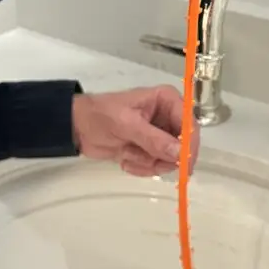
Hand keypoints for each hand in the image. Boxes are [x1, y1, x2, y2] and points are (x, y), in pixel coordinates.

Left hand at [72, 85, 199, 176]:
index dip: (189, 145)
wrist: (78, 127)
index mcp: (167, 100)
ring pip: (170, 160)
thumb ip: (154, 139)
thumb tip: (180, 153)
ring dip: (147, 162)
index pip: (190, 124)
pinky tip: (124, 159)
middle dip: (162, 157)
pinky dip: (140, 167)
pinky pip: (156, 166)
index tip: (183, 164)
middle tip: (142, 158)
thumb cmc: (100, 116)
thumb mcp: (127, 125)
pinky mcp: (151, 150)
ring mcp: (160, 135)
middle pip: (184, 146)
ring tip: (127, 154)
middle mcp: (168, 117)